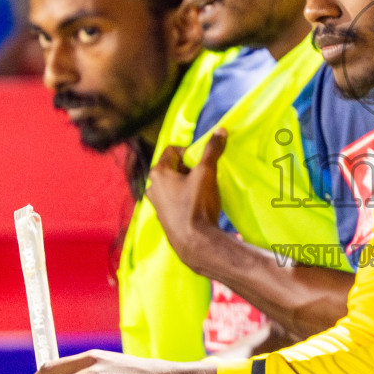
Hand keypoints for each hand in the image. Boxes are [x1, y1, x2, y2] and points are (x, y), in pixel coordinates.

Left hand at [146, 130, 227, 270]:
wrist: (194, 243)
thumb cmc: (196, 204)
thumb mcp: (206, 173)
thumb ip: (212, 150)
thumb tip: (220, 130)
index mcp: (157, 172)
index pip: (173, 150)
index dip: (190, 152)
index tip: (202, 161)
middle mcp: (152, 187)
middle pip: (173, 167)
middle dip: (189, 168)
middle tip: (205, 176)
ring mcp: (156, 204)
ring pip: (174, 185)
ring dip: (188, 184)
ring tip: (203, 192)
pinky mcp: (164, 218)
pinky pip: (174, 200)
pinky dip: (185, 199)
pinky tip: (198, 207)